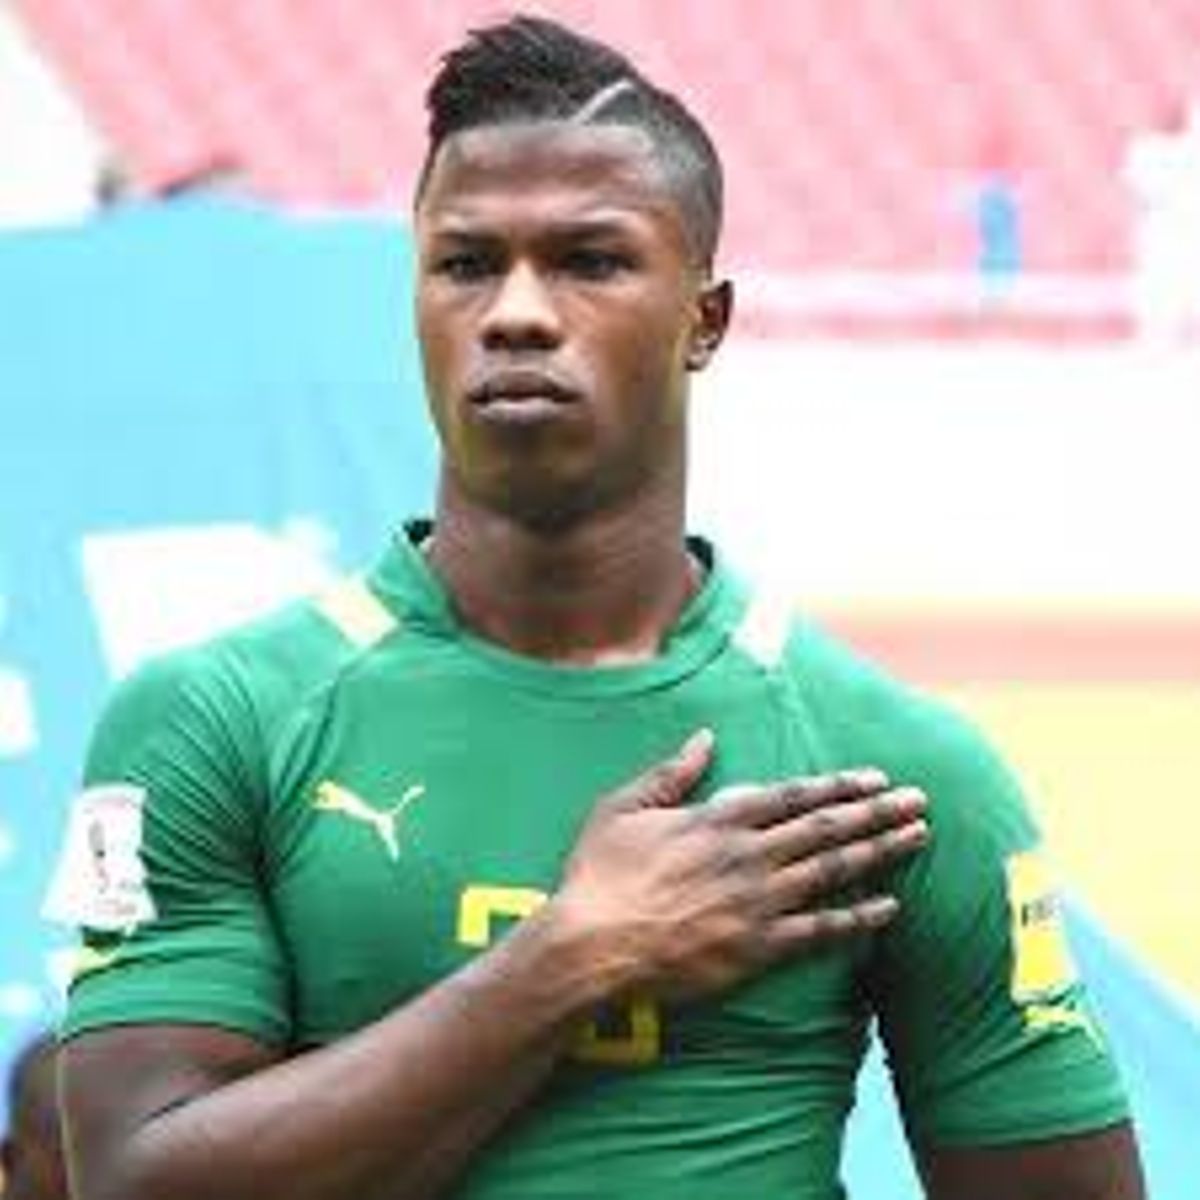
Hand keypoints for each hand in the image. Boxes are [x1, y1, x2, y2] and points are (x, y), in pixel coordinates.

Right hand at [554, 730, 926, 1001]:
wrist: (591, 945)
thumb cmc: (600, 874)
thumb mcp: (623, 806)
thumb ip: (671, 772)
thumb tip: (706, 738)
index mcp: (718, 819)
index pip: (794, 796)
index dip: (839, 785)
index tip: (876, 777)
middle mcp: (748, 856)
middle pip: (828, 828)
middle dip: (878, 812)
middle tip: (920, 801)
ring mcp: (757, 902)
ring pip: (834, 871)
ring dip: (881, 853)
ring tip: (919, 838)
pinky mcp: (757, 948)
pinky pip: (820, 931)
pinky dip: (858, 917)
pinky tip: (889, 907)